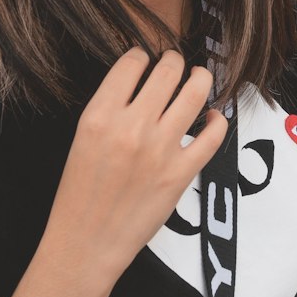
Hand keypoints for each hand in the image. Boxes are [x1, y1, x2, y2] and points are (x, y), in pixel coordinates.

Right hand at [45, 48, 227, 282]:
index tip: (146, 60)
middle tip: (175, 64)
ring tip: (199, 77)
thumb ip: (109, 109)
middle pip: (167, 70)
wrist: (87, 242)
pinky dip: (217, 120)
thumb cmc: (80, 193)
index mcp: (99, 116)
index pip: (131, 63)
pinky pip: (213, 135)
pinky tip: (211, 118)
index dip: (142, 55)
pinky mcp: (181, 173)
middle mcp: (131, 127)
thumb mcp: (82, 139)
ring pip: (195, 92)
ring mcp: (160, 150)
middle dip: (174, 60)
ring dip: (200, 78)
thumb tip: (141, 82)